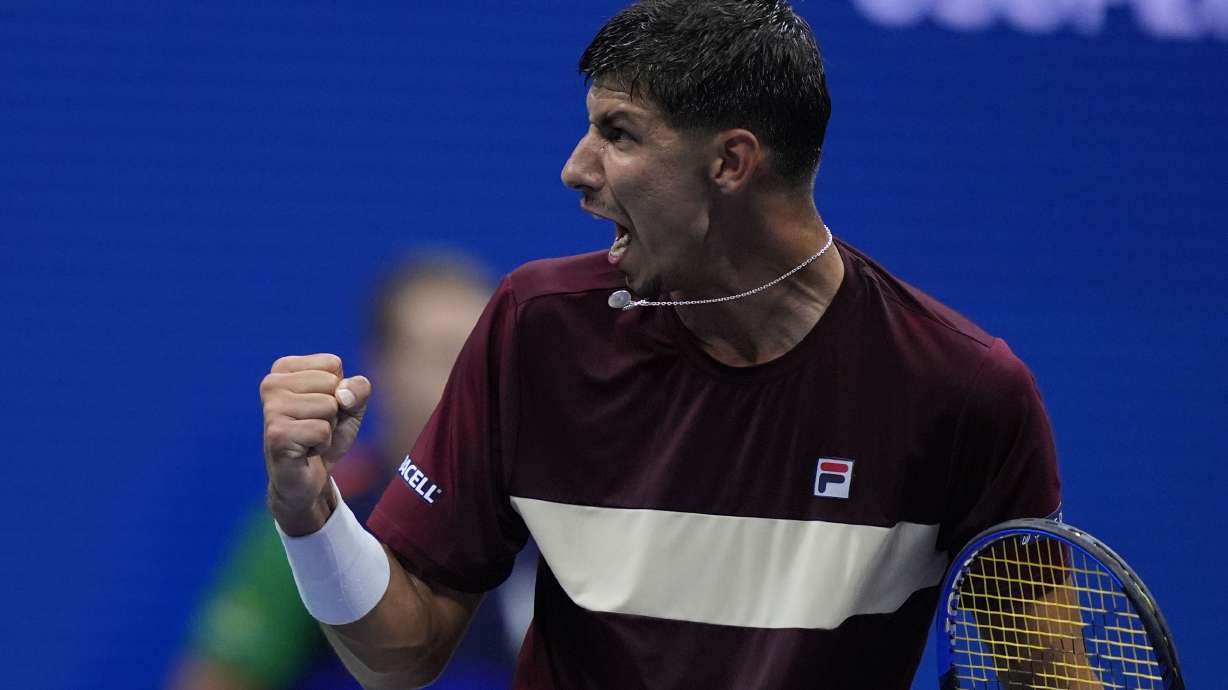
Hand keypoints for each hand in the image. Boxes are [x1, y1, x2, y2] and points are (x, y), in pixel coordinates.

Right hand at [260, 353, 370, 534]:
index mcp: (284, 368)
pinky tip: (305, 451)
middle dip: (334, 410)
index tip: (320, 408)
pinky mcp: (276, 434)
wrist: (308, 478)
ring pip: (329, 406)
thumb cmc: (326, 434)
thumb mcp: (351, 405)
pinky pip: (322, 430)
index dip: (339, 390)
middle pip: (331, 383)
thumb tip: (343, 395)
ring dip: (327, 428)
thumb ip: (358, 388)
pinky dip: (322, 444)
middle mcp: (271, 383)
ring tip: (309, 438)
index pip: (332, 363)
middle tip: (314, 426)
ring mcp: (271, 409)